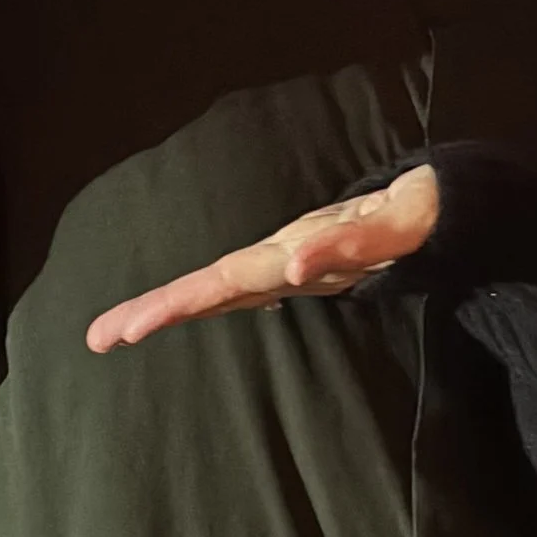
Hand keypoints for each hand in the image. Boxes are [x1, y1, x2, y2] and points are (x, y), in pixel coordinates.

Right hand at [88, 166, 441, 350]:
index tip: (134, 326)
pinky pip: (243, 292)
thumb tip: (293, 267)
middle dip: (152, 309)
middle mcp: (282, 255)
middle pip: (207, 285)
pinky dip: (209, 304)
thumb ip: (348, 244)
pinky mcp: (301, 271)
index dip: (177, 302)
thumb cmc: (421, 213)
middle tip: (97, 337)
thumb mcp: (398, 228)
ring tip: (118, 332)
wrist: (438, 198)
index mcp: (293, 249)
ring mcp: (288, 262)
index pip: (224, 280)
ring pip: (218, 289)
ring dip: (169, 308)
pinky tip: (192, 314)